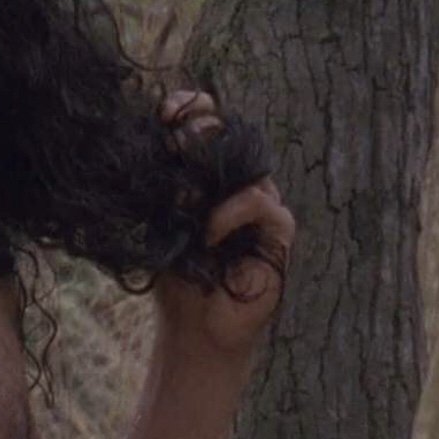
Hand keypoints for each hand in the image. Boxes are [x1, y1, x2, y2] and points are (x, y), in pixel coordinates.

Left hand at [152, 91, 294, 355]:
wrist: (195, 329)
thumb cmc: (176, 279)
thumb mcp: (159, 224)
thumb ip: (163, 187)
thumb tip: (159, 144)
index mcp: (210, 177)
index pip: (208, 124)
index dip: (191, 109)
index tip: (165, 111)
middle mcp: (239, 184)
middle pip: (232, 133)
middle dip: (201, 128)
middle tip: (176, 139)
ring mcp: (262, 205)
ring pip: (250, 163)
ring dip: (213, 170)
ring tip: (185, 194)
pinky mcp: (279, 232)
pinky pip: (261, 202)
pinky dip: (233, 212)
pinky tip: (209, 232)